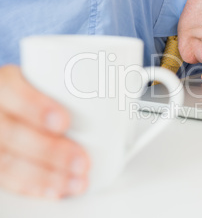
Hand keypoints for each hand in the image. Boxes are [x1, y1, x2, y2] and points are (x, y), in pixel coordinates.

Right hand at [0, 65, 89, 198]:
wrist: (9, 106)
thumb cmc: (38, 92)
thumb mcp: (48, 79)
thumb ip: (71, 86)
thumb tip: (123, 89)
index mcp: (6, 83)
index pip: (10, 90)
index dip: (35, 107)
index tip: (64, 121)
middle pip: (9, 133)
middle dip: (49, 151)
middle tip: (80, 160)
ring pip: (6, 160)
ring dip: (46, 175)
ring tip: (76, 180)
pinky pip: (5, 178)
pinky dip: (33, 186)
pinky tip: (56, 189)